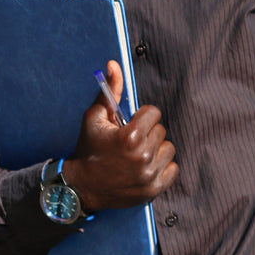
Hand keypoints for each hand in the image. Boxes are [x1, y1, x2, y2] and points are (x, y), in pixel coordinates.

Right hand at [61, 60, 177, 211]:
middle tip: (131, 142)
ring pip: (169, 149)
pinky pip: (173, 168)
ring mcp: (149, 175)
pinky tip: (145, 167)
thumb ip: (110, 91)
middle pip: (161, 130)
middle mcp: (142, 156)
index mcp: (130, 137)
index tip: (131, 124)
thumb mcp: (95, 117)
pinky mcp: (154, 189)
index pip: (154, 113)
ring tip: (138, 154)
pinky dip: (162, 167)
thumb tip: (115, 64)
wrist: (81, 187)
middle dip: (148, 132)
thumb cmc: (88, 149)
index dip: (142, 116)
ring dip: (156, 149)